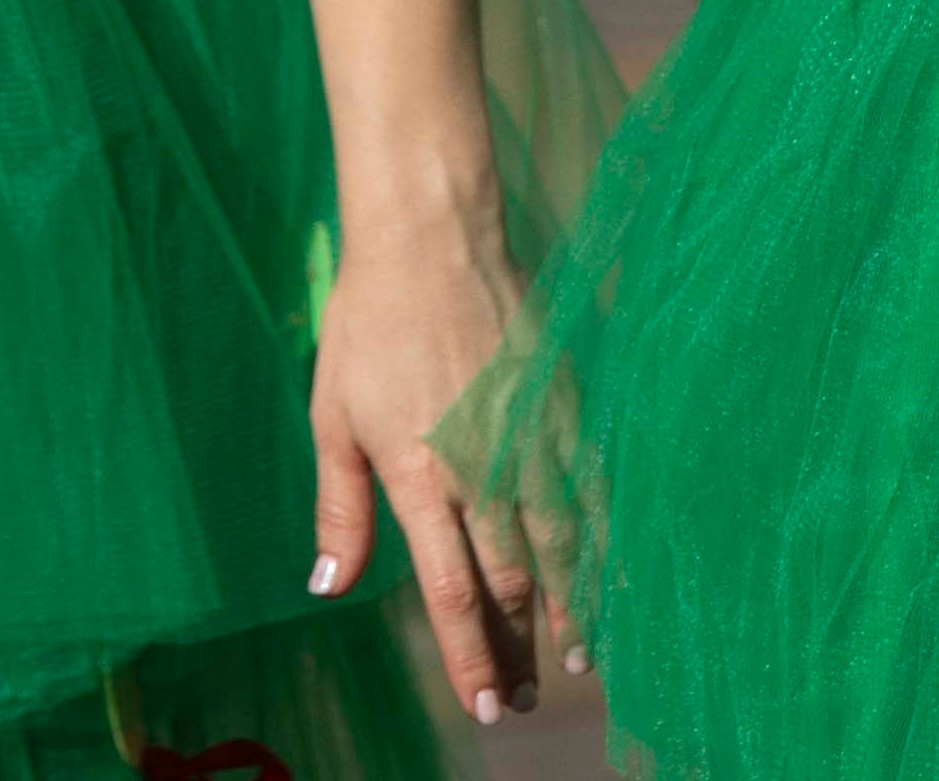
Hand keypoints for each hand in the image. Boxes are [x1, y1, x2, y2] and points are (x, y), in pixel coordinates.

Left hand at [305, 215, 562, 715]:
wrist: (432, 235)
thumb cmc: (369, 323)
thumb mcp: (333, 417)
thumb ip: (340, 509)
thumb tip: (328, 588)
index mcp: (420, 475)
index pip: (454, 590)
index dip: (469, 654)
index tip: (483, 704)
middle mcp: (484, 466)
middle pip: (513, 581)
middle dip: (519, 648)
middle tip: (523, 698)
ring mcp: (532, 434)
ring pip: (563, 544)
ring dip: (571, 608)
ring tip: (577, 658)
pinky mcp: (566, 402)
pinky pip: (595, 487)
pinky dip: (605, 540)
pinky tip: (610, 571)